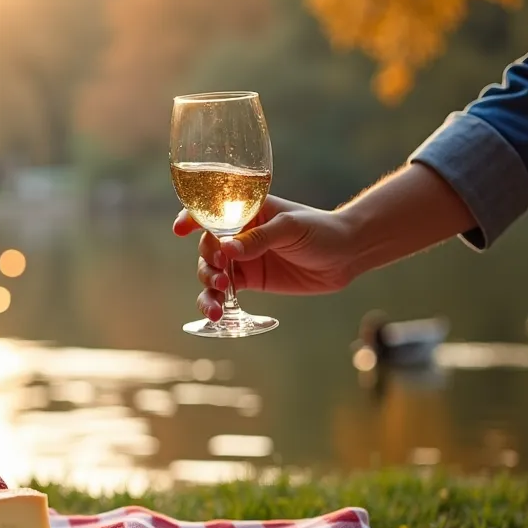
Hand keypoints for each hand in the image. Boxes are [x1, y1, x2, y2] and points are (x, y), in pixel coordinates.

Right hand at [172, 196, 360, 320]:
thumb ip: (259, 239)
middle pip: (206, 247)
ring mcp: (243, 259)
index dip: (192, 218)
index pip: (211, 212)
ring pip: (212, 272)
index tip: (180, 230)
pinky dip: (217, 303)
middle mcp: (239, 235)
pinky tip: (217, 315)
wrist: (348, 254)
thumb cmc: (321, 230)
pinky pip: (226, 293)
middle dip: (207, 263)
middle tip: (222, 276)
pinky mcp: (251, 281)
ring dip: (208, 288)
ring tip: (217, 304)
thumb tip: (227, 250)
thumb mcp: (290, 228)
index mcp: (247, 212)